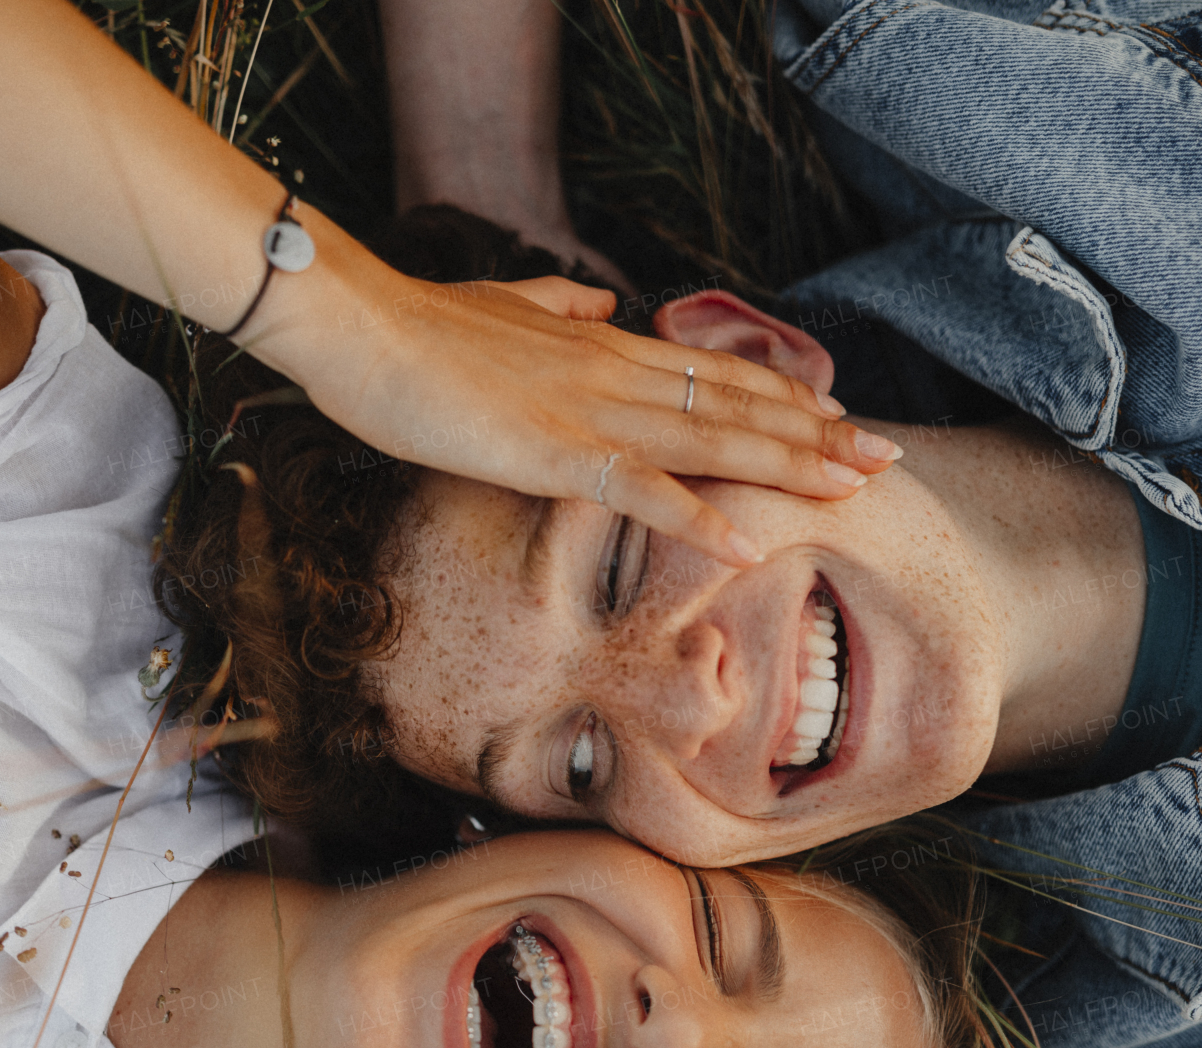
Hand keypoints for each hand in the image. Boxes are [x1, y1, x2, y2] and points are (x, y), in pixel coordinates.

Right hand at [256, 225, 898, 571]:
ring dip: (789, 466)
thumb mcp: (504, 307)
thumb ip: (560, 306)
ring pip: (713, 440)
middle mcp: (617, 373)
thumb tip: (602, 300)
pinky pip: (642, 491)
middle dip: (818, 434)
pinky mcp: (554, 452)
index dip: (784, 396)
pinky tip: (748, 544)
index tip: (838, 417)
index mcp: (605, 346)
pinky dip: (699, 518)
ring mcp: (592, 412)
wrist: (361, 326)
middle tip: (888, 456)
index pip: (716, 372)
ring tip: (855, 487)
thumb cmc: (421, 328)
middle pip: (738, 404)